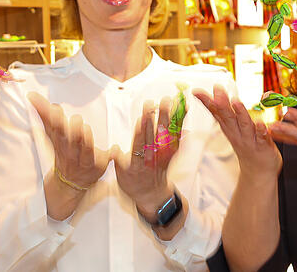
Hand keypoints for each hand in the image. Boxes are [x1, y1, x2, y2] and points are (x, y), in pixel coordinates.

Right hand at [28, 92, 109, 190]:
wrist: (69, 181)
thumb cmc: (63, 150)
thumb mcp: (52, 134)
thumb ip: (44, 114)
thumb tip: (32, 95)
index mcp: (60, 141)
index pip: (56, 129)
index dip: (55, 120)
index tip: (55, 109)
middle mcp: (71, 151)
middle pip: (71, 140)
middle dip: (72, 130)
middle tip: (76, 119)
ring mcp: (85, 159)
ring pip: (86, 150)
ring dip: (86, 140)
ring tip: (85, 129)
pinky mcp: (98, 165)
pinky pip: (105, 160)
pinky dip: (110, 155)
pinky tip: (115, 149)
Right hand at [112, 99, 177, 217]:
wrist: (151, 195)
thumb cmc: (132, 181)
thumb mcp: (120, 173)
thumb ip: (118, 159)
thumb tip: (113, 149)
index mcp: (138, 162)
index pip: (140, 143)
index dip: (142, 130)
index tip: (143, 116)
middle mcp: (153, 157)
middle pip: (155, 135)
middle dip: (157, 117)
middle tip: (159, 102)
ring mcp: (164, 155)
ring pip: (167, 134)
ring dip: (170, 117)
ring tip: (171, 102)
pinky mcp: (172, 153)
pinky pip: (177, 137)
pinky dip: (181, 124)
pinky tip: (183, 111)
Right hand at [193, 85, 280, 180]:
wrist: (258, 172)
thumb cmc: (246, 146)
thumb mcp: (231, 129)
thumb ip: (224, 113)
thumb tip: (215, 96)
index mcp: (229, 128)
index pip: (216, 113)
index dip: (207, 102)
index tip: (197, 92)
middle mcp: (237, 134)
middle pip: (228, 117)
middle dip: (222, 104)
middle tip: (217, 92)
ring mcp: (250, 140)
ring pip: (244, 125)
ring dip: (240, 113)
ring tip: (235, 102)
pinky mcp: (263, 146)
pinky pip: (262, 137)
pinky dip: (261, 130)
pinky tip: (261, 123)